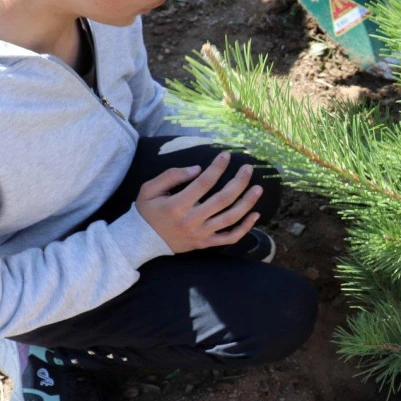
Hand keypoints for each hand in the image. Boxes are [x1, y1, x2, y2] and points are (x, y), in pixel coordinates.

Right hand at [136, 152, 263, 252]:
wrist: (141, 241)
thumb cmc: (147, 211)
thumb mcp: (149, 189)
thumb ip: (172, 176)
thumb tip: (198, 169)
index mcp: (178, 205)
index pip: (204, 183)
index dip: (218, 167)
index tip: (226, 156)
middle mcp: (192, 220)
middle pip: (223, 199)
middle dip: (239, 182)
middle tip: (248, 169)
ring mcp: (201, 234)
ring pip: (230, 218)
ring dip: (247, 203)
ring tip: (258, 188)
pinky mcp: (205, 243)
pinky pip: (230, 238)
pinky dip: (245, 228)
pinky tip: (255, 215)